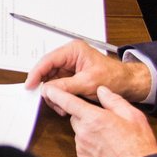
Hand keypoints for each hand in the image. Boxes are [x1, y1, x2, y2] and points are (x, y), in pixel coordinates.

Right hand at [24, 39, 150, 106]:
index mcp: (73, 50)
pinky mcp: (71, 76)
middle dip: (46, 87)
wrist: (126, 83)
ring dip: (53, 94)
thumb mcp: (87, 82)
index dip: (36, 73)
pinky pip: (57, 86)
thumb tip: (47, 89)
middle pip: (47, 70)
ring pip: (50, 80)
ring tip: (59, 105)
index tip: (30, 85)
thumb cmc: (113, 77)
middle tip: (47, 99)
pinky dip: (58, 96)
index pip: (48, 60)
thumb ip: (65, 86)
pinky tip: (63, 104)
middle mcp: (69, 56)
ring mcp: (69, 66)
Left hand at [39, 84, 156, 156]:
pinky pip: (81, 146)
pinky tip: (105, 148)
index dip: (57, 94)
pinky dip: (89, 145)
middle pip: (75, 117)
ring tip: (108, 137)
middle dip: (85, 115)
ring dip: (88, 131)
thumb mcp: (132, 115)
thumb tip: (102, 91)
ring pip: (79, 132)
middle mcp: (83, 132)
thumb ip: (114, 100)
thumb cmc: (138, 144)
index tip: (49, 89)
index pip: (68, 102)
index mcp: (94, 118)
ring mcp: (81, 147)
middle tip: (104, 121)